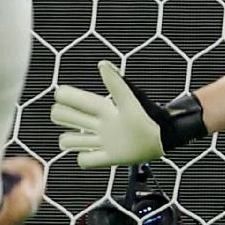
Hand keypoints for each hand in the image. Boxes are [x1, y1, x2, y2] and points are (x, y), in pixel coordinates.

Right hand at [50, 60, 204, 167]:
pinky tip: (88, 155)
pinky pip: (87, 160)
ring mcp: (104, 141)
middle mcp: (101, 124)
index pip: (78, 100)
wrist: (164, 137)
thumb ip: (115, 83)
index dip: (67, 96)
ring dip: (70, 140)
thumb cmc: (148, 114)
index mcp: (104, 109)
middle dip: (62, 116)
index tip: (60, 94)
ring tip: (73, 139)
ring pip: (73, 141)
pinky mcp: (110, 157)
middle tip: (61, 115)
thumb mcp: (129, 98)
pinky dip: (84, 159)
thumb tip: (102, 63)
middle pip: (70, 118)